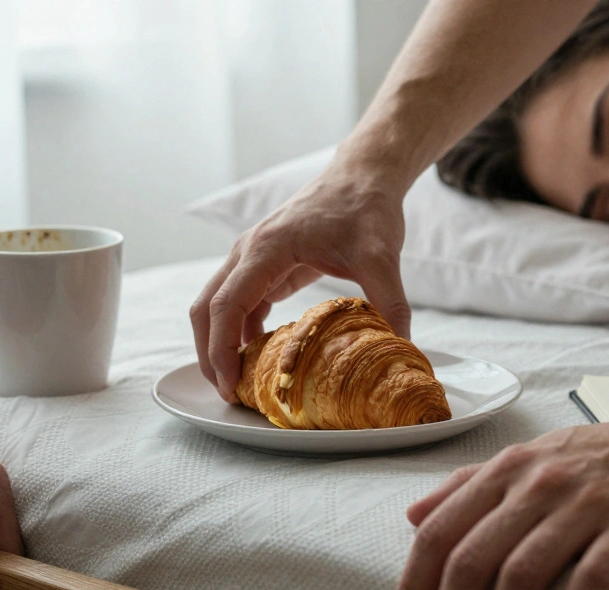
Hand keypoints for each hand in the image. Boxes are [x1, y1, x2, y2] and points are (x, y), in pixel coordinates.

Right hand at [191, 159, 411, 401]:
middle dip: (209, 354)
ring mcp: (252, 257)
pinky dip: (240, 331)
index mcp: (267, 248)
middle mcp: (248, 251)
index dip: (221, 349)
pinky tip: (261, 357)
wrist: (362, 174)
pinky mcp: (264, 264)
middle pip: (206, 308)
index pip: (226, 304)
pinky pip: (239, 301)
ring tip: (240, 384)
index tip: (230, 385)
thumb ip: (390, 303)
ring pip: (216, 305)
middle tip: (227, 395)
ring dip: (220, 343)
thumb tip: (401, 350)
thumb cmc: (365, 206)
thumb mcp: (381, 256)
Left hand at [394, 407, 608, 589]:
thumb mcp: (528, 457)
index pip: (440, 532)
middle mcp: (539, 483)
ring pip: (523, 575)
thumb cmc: (603, 455)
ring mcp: (587, 504)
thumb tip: (413, 515)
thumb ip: (469, 484)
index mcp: (507, 469)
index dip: (416, 586)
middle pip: (473, 560)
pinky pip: (591, 580)